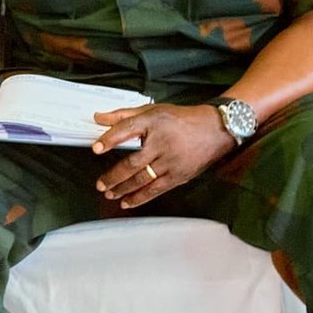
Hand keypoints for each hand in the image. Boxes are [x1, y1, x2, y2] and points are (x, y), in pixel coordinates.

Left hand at [91, 103, 234, 207]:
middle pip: (132, 163)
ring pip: (142, 180)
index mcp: (153, 124)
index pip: (126, 130)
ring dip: (123, 189)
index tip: (96, 148)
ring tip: (109, 193)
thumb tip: (98, 117)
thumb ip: (124, 115)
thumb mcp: (152, 111)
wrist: (216, 129)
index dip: (110, 139)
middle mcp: (162, 144)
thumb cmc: (182, 119)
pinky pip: (156, 189)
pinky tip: (127, 201)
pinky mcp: (179, 175)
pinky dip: (140, 197)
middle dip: (113, 176)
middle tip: (100, 184)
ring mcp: (171, 162)